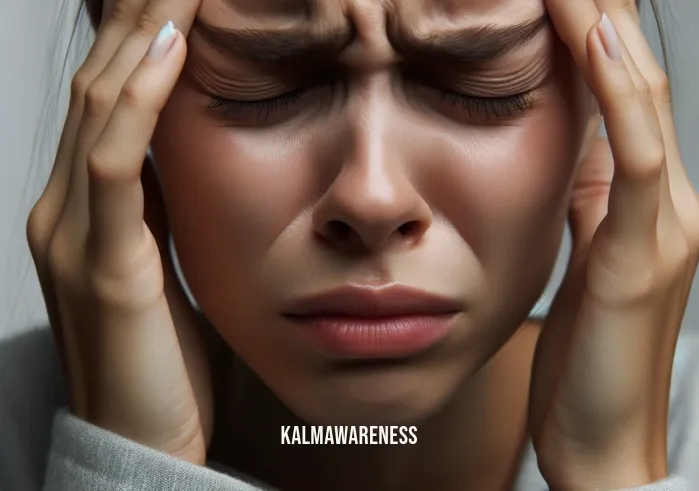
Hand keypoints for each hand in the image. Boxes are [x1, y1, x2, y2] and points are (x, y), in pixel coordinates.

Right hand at [26, 0, 210, 463]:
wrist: (146, 438)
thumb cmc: (162, 358)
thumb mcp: (161, 265)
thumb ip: (156, 209)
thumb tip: (174, 157)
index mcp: (83, 209)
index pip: (107, 97)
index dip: (139, 36)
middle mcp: (63, 208)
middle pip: (97, 83)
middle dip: (137, 14)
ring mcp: (72, 232)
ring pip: (98, 105)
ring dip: (140, 33)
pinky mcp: (101, 265)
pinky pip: (115, 160)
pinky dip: (142, 97)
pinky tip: (171, 48)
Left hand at [528, 1, 698, 488]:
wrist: (598, 436)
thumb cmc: (585, 354)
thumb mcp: (579, 257)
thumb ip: (584, 200)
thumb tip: (568, 148)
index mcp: (641, 199)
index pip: (619, 90)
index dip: (590, 28)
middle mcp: (665, 200)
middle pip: (635, 77)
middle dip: (599, 8)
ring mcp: (664, 225)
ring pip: (643, 99)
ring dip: (605, 25)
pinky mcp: (643, 256)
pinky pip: (634, 159)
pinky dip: (618, 93)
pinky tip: (592, 36)